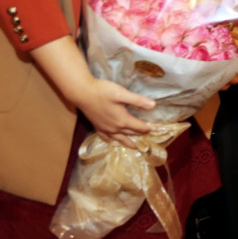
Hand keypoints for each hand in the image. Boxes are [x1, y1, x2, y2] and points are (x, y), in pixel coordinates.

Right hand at [31, 37, 152, 147]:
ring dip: (127, 142)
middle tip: (147, 139)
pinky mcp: (97, 126)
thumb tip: (153, 106)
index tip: (155, 130)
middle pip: (130, 133)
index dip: (148, 128)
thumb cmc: (103, 91)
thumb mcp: (122, 93)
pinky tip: (111, 140)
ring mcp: (104, 128)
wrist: (82, 93)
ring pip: (118, 138)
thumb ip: (137, 100)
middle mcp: (114, 127)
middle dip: (139, 136)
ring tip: (133, 147)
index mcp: (122, 120)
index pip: (139, 127)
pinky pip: (105, 137)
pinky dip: (110, 140)